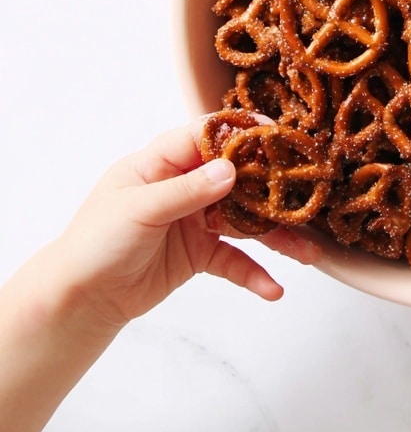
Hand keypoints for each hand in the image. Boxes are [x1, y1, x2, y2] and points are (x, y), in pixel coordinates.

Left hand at [51, 119, 323, 333]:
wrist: (80, 298)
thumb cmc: (96, 243)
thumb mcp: (139, 210)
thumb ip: (186, 191)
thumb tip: (231, 169)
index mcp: (162, 162)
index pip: (208, 135)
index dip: (244, 132)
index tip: (280, 136)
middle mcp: (184, 186)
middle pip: (239, 178)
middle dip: (274, 189)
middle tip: (311, 195)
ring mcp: (195, 220)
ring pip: (247, 221)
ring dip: (278, 237)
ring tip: (310, 254)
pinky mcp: (200, 254)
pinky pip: (236, 261)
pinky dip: (256, 274)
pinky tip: (274, 289)